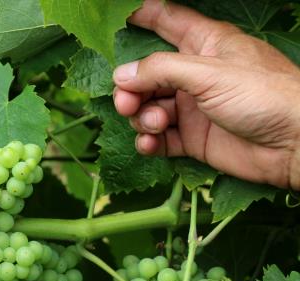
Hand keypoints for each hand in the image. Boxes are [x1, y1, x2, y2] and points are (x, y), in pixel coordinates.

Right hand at [113, 0, 299, 189]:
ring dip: (142, 117)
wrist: (296, 144)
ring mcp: (193, 107)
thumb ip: (162, 70)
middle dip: (131, 88)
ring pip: (149, 108)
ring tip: (154, 125)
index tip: (118, 20)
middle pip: (148, 75)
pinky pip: (159, 138)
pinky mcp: (193, 138)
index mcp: (206, 44)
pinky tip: (150, 143)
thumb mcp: (210, 73)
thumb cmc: (265, 96)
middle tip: (127, 103)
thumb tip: (122, 75)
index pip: (168, 21)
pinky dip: (149, 141)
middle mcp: (196, 74)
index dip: (142, 16)